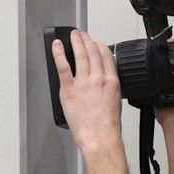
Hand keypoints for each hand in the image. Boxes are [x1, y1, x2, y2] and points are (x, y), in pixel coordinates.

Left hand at [51, 30, 122, 151]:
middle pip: (93, 52)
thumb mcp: (115, 102)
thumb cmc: (107, 126)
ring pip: (80, 55)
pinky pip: (63, 67)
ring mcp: (83, 83)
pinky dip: (59, 54)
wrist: (100, 138)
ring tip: (72, 35)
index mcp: (112, 82)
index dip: (100, 46)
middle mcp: (98, 79)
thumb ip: (109, 88)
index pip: (107, 56)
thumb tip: (103, 84)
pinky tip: (57, 46)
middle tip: (82, 34)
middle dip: (87, 40)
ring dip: (76, 42)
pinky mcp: (69, 90)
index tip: (96, 43)